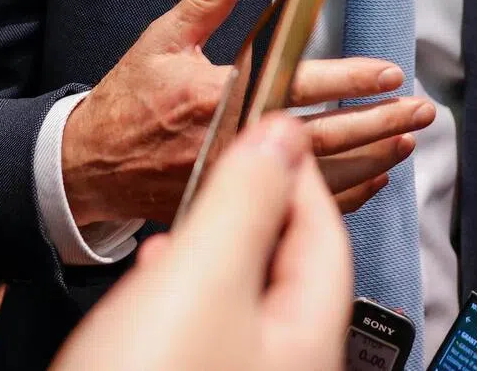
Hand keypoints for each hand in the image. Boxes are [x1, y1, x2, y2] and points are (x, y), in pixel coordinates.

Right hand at [49, 114, 350, 370]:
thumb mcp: (204, 277)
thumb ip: (248, 201)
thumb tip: (286, 137)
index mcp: (307, 339)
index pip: (325, 233)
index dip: (297, 172)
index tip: (268, 129)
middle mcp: (283, 366)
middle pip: (286, 267)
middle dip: (254, 209)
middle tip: (223, 167)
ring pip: (240, 298)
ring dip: (214, 248)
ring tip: (181, 221)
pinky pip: (203, 329)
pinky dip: (182, 292)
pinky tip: (151, 283)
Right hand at [62, 0, 435, 224]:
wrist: (89, 167)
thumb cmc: (129, 97)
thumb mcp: (163, 37)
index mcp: (220, 94)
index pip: (299, 84)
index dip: (349, 77)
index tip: (391, 71)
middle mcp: (236, 142)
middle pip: (324, 135)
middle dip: (379, 121)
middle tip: (422, 111)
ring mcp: (238, 183)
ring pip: (321, 178)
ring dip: (371, 158)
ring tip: (408, 142)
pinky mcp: (236, 209)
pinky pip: (299, 209)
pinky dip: (342, 197)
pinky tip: (372, 182)